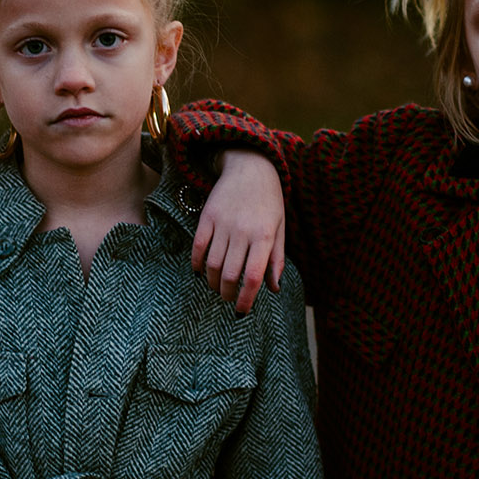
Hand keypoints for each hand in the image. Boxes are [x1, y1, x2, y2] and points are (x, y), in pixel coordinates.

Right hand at [191, 149, 285, 311]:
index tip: (242, 310)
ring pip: (213, 265)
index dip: (246, 298)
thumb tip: (273, 289)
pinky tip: (202, 272)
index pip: (254, 276)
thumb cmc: (270, 202)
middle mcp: (243, 231)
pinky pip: (198, 247)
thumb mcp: (280, 228)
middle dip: (228, 294)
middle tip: (229, 299)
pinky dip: (197, 264)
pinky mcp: (207, 216)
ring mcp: (223, 223)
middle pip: (230, 274)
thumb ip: (277, 260)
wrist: (251, 167)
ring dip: (213, 283)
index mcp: (265, 236)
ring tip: (218, 288)